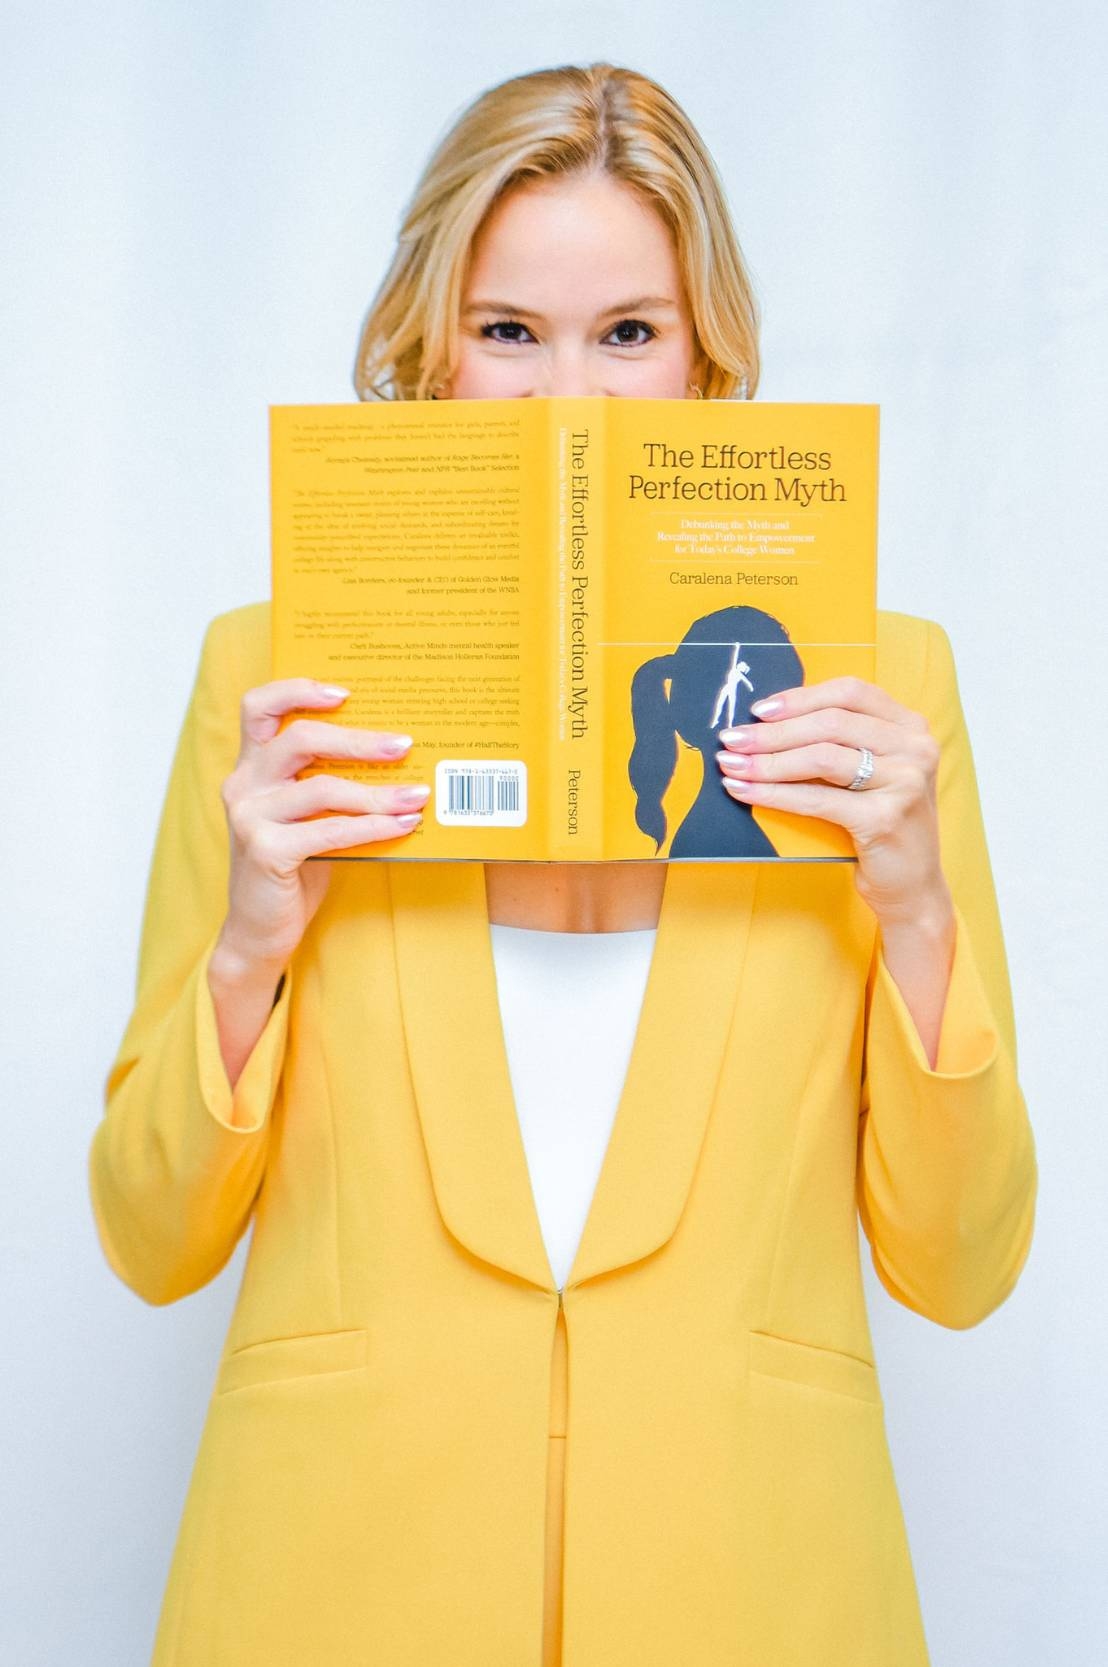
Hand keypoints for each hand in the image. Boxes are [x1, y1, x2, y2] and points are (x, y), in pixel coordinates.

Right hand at [215, 679, 427, 973]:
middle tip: (403, 744)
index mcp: (250, 767)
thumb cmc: (293, 867)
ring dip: (377, 792)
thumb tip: (394, 756)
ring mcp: (250, 818)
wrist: (259, 932)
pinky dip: (372, 827)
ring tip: (417, 796)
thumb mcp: (305, 816)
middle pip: (298, 739)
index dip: (297, 690)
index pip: (258, 707)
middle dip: (357, 740)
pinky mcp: (264, 851)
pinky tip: (402, 825)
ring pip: (322, 788)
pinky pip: (329, 831)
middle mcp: (243, 785)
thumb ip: (326, 783)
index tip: (344, 692)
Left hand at [714, 676, 952, 931]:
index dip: (800, 698)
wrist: (912, 886)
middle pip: (830, 723)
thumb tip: (767, 723)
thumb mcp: (871, 774)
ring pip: (821, 757)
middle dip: (773, 731)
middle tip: (731, 739)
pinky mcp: (885, 818)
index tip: (759, 710)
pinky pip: (816, 799)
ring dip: (768, 761)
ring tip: (731, 765)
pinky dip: (774, 794)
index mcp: (910, 727)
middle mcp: (915, 748)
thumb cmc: (881, 825)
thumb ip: (840, 744)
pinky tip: (745, 792)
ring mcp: (905, 782)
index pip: (850, 693)